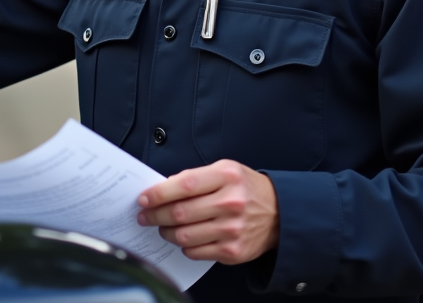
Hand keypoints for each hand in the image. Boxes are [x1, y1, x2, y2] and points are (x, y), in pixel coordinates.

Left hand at [136, 159, 278, 263]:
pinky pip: (196, 252)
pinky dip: (184, 246)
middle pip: (180, 213)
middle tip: (144, 216)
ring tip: (162, 228)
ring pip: (184, 236)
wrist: (279, 213)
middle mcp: (231, 203)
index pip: (183, 185)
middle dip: (155, 215)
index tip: (143, 199)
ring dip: (166, 233)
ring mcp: (232, 229)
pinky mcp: (233, 251)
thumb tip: (162, 190)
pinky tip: (184, 239)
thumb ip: (195, 178)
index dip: (158, 193)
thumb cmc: (246, 188)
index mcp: (226, 177)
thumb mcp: (225, 170)